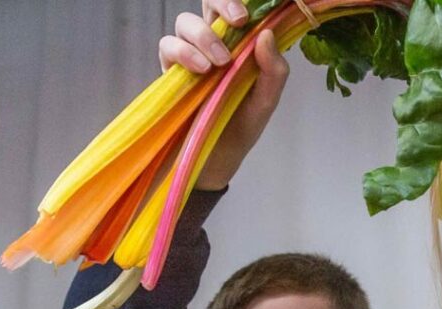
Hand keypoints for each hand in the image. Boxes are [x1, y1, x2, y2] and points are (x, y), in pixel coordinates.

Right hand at [157, 0, 289, 189]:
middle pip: (208, 4)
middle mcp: (213, 43)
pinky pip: (167, 45)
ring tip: (218, 63)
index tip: (251, 13)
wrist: (216, 160)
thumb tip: (267, 34)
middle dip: (222, 3)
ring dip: (204, 35)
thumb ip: (273, 70)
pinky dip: (183, 52)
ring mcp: (189, 54)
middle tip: (239, 21)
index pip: (237, 9)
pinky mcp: (170, 70)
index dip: (238, 2)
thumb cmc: (241, 126)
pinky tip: (200, 70)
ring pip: (186, 22)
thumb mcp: (266, 101)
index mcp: (240, 45)